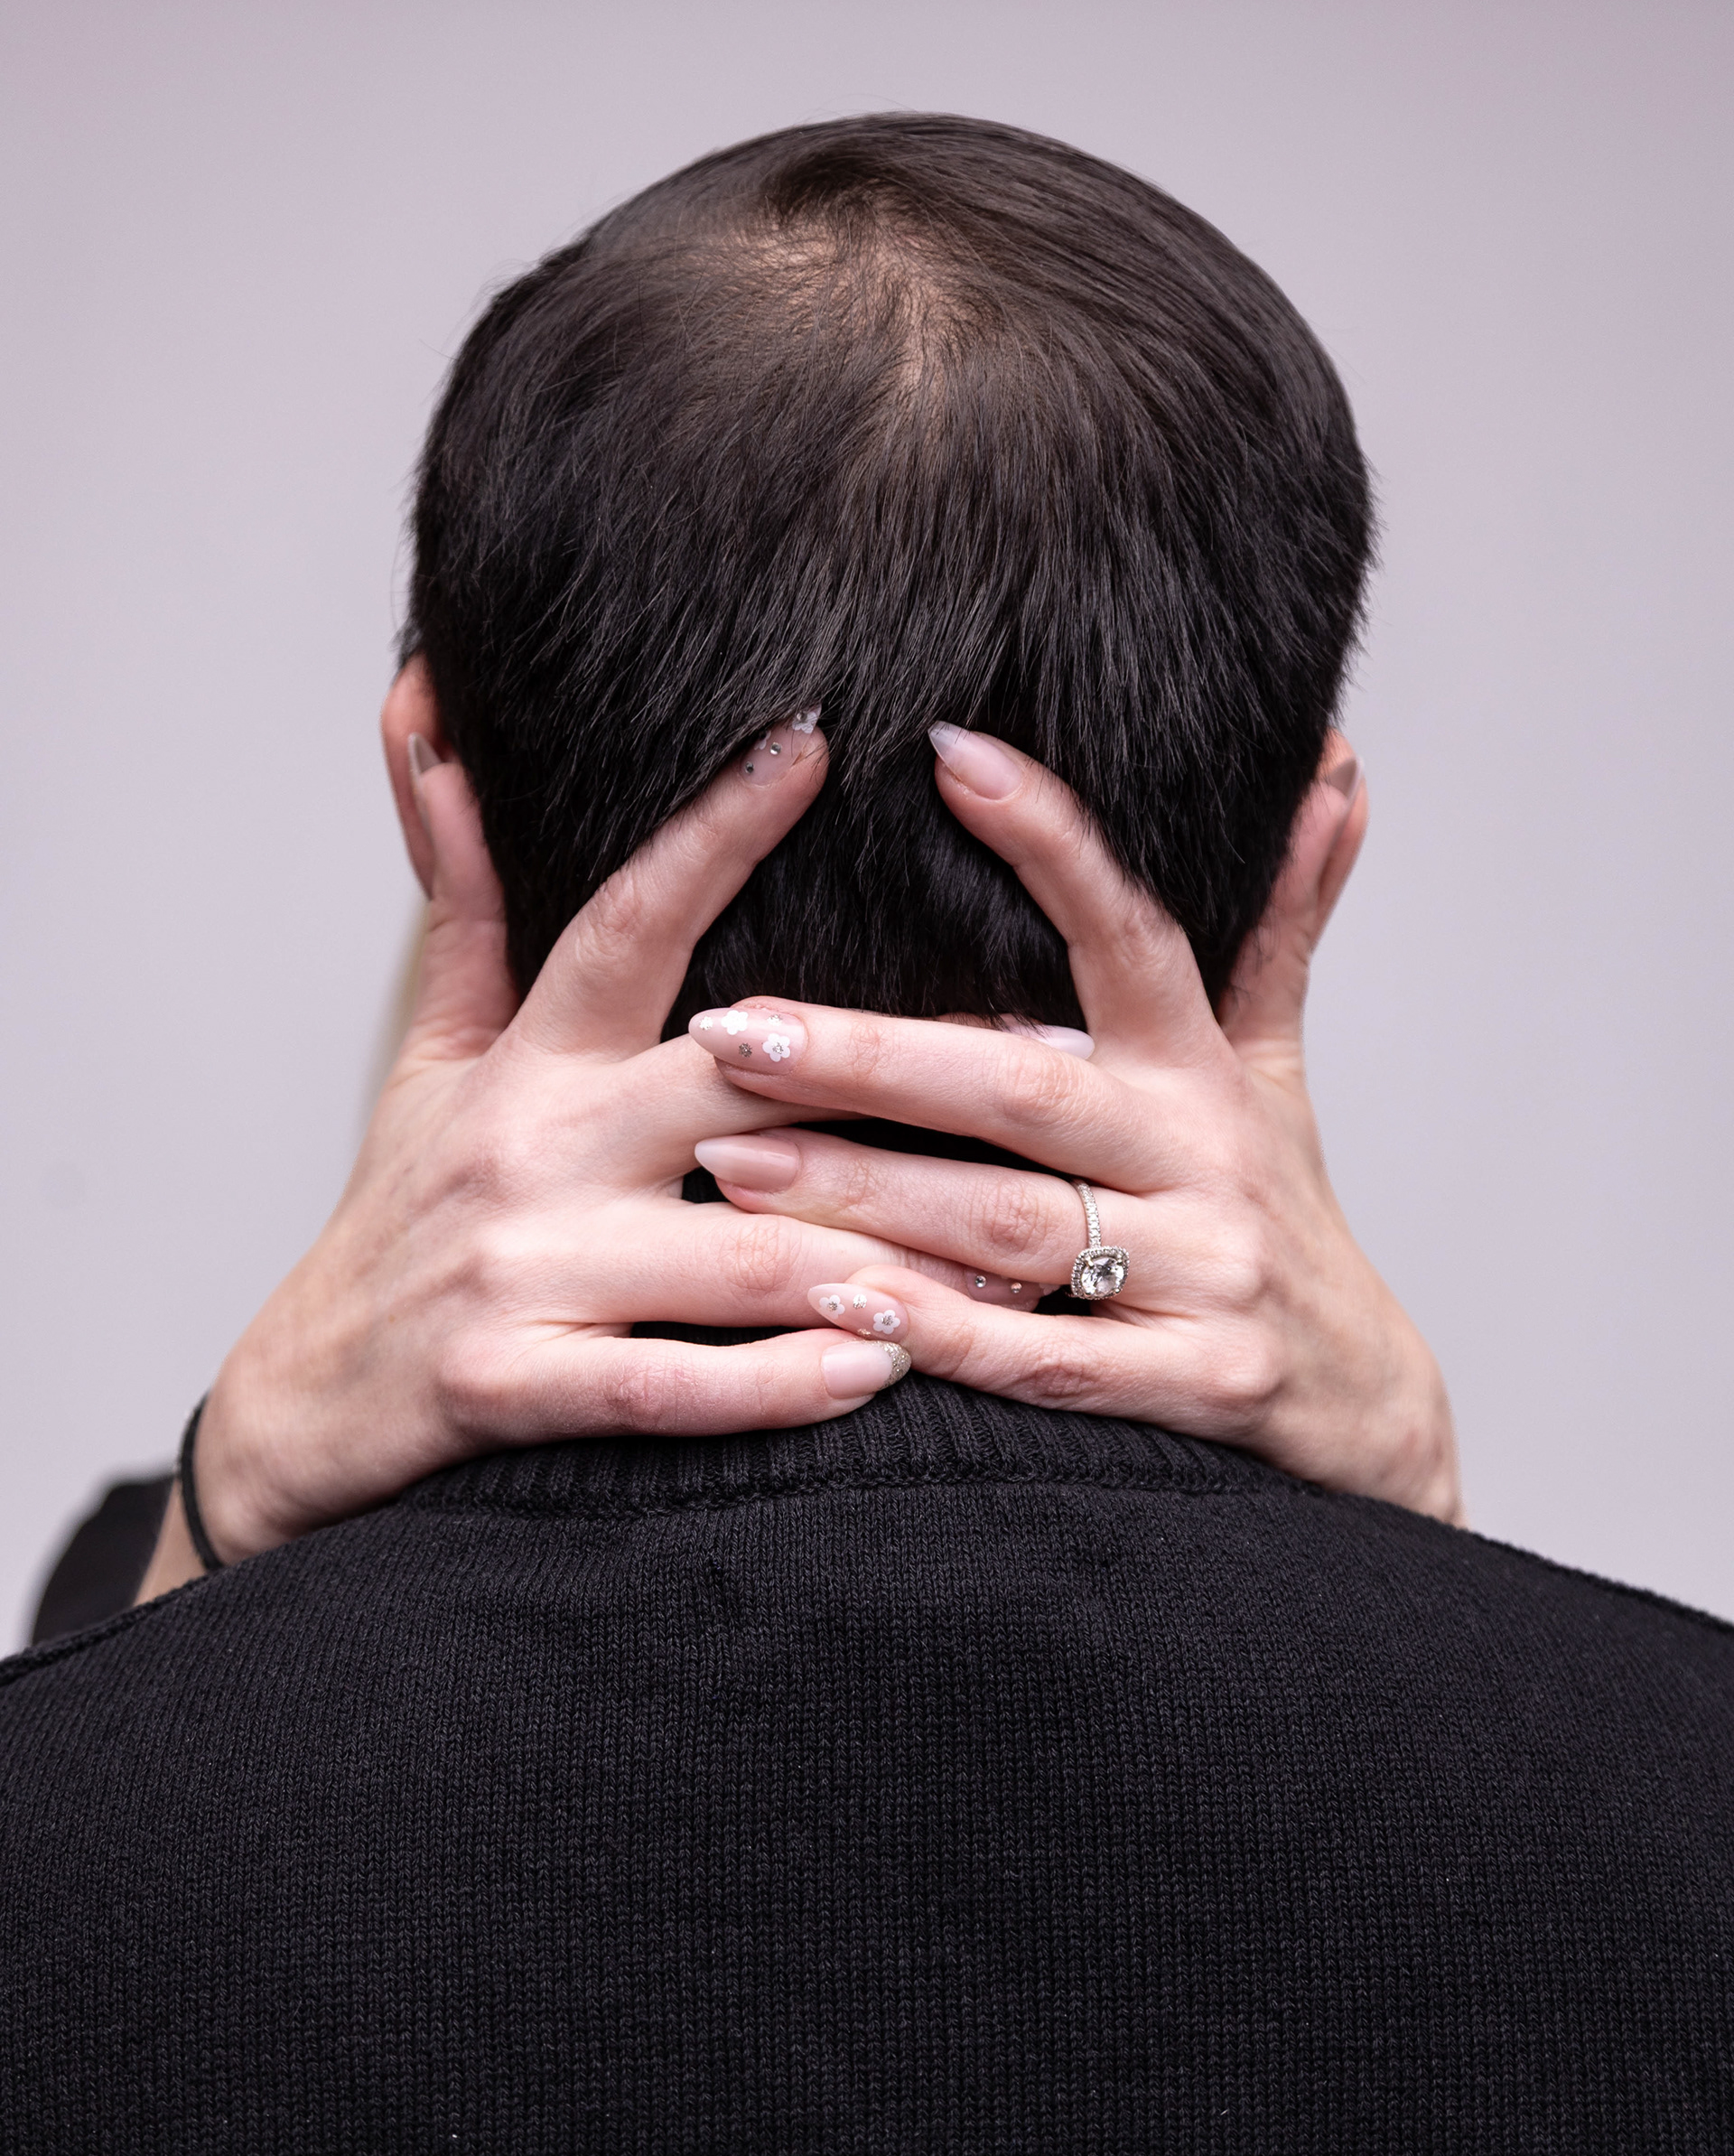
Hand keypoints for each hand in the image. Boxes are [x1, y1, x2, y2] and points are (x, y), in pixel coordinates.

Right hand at [138, 706, 986, 1598]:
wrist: (307, 1402)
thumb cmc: (401, 1217)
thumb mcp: (432, 1056)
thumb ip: (467, 903)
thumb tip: (431, 721)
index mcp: (529, 1060)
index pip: (628, 922)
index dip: (715, 829)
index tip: (813, 743)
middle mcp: (531, 1147)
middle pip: (737, 1082)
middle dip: (895, 1074)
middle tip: (1048, 1066)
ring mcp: (520, 1268)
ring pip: (734, 1247)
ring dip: (882, 1251)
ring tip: (1013, 1256)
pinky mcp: (511, 1386)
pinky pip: (672, 1382)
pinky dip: (781, 1381)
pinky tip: (881, 1366)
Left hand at [685, 724, 1460, 1524]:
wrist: (1359, 1402)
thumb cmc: (1278, 1213)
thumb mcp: (1275, 1067)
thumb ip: (1277, 922)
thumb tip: (1328, 766)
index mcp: (1201, 1070)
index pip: (1132, 932)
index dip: (1053, 842)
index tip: (947, 753)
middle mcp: (1204, 1159)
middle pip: (1023, 1089)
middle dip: (867, 1058)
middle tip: (730, 1030)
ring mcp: (1206, 1275)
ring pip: (1009, 1226)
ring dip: (864, 1193)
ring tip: (729, 1161)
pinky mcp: (1194, 1384)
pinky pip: (1044, 1359)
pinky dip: (941, 1335)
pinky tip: (833, 1304)